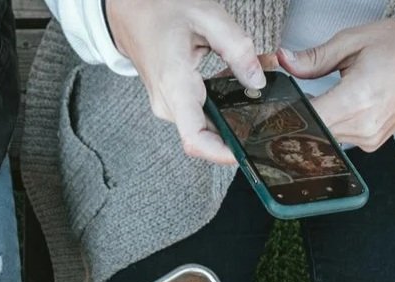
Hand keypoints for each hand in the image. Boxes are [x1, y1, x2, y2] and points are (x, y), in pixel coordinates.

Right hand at [105, 0, 266, 164]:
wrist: (129, 12)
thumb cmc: (160, 11)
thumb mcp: (207, 17)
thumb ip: (237, 48)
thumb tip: (258, 81)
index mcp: (174, 84)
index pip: (195, 139)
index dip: (222, 154)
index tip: (246, 153)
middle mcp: (168, 103)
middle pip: (207, 135)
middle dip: (239, 124)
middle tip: (265, 106)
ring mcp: (168, 106)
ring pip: (206, 126)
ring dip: (231, 112)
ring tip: (251, 86)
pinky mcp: (172, 104)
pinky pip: (200, 115)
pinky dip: (220, 104)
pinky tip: (233, 84)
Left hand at [279, 19, 394, 152]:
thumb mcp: (354, 41)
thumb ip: (314, 57)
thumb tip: (283, 62)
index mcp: (358, 99)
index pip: (306, 118)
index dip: (281, 115)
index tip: (265, 109)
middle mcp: (363, 127)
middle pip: (310, 132)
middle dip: (291, 117)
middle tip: (278, 103)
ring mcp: (368, 139)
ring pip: (321, 138)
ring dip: (308, 122)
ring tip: (301, 102)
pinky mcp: (371, 143)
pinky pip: (336, 138)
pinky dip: (324, 125)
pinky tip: (322, 109)